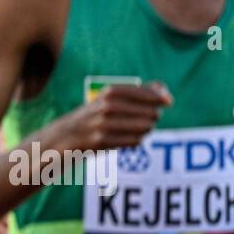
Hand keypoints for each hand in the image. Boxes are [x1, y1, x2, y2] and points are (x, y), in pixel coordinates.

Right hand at [42, 82, 170, 154]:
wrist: (64, 135)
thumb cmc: (94, 115)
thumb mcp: (110, 98)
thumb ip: (138, 92)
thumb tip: (165, 92)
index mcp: (110, 92)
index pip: (145, 92)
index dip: (161, 97)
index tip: (168, 102)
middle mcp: (107, 106)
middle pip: (149, 111)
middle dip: (153, 116)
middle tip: (150, 118)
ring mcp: (103, 124)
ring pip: (143, 127)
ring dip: (147, 129)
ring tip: (143, 129)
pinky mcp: (101, 141)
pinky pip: (133, 141)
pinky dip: (137, 140)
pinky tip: (134, 138)